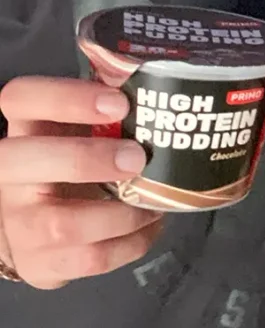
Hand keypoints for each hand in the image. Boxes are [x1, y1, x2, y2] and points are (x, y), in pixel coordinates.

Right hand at [0, 77, 162, 288]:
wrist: (36, 220)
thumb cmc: (71, 157)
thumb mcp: (79, 126)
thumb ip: (108, 105)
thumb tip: (165, 85)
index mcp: (25, 127)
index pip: (22, 98)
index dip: (68, 97)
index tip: (119, 102)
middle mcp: (9, 174)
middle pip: (26, 161)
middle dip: (87, 158)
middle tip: (138, 157)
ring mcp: (19, 222)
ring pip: (62, 223)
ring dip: (122, 213)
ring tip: (155, 201)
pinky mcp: (40, 263)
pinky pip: (90, 259)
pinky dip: (131, 243)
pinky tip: (150, 225)